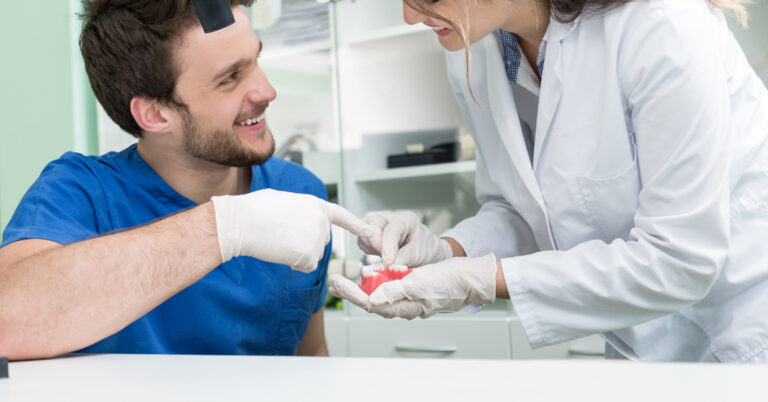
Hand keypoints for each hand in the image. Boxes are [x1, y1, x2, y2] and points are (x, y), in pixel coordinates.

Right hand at [212, 189, 372, 271]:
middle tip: (281, 234)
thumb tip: (301, 222)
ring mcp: (318, 238)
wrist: (242, 222)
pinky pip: (305, 266)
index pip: (341, 216)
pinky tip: (280, 250)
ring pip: (312, 256)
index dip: (356, 226)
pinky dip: (292, 263)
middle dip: (304, 244)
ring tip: (278, 240)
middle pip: (321, 242)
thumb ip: (302, 212)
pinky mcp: (310, 254)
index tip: (370, 233)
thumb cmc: (255, 210)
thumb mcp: (285, 201)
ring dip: (297, 254)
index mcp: (316, 205)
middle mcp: (322, 221)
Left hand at [328, 254, 496, 318]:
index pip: (372, 304)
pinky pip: (391, 290)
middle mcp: (406, 306)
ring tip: (346, 281)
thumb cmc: (452, 281)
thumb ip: (397, 290)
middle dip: (352, 293)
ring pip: (380, 297)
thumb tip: (372, 299)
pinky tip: (371, 277)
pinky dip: (378, 284)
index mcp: (407, 307)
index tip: (337, 282)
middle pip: (372, 302)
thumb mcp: (422, 282)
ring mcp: (411, 299)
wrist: (472, 278)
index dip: (352, 294)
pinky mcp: (415, 290)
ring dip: (362, 289)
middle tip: (334, 282)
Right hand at [356, 211, 452, 266]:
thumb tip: (388, 266)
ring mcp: (378, 226)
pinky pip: (362, 243)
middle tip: (387, 260)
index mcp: (405, 219)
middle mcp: (389, 219)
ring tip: (387, 257)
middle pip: (370, 225)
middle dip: (375, 245)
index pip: (391, 230)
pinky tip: (382, 255)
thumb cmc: (425, 249)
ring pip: (363, 234)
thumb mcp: (419, 254)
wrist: (426, 252)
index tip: (388, 263)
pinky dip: (369, 252)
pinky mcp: (371, 236)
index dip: (387, 247)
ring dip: (371, 249)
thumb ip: (404, 258)